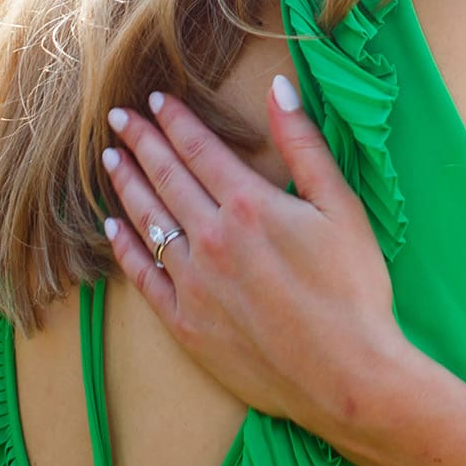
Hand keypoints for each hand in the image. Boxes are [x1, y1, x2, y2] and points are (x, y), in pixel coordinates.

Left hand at [99, 80, 407, 436]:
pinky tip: (114, 227)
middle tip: (116, 118)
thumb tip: (279, 89)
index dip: (173, 120)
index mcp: (249, 205)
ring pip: (148, 221)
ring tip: (110, 160)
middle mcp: (211, 239)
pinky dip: (125, 247)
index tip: (154, 100)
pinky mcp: (185, 324)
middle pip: (165, 177)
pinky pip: (144, 276)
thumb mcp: (342, 208)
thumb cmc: (354, 292)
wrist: (347, 376)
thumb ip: (305, 146)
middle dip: (140, 142)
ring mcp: (193, 283)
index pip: (198, 149)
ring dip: (127, 186)